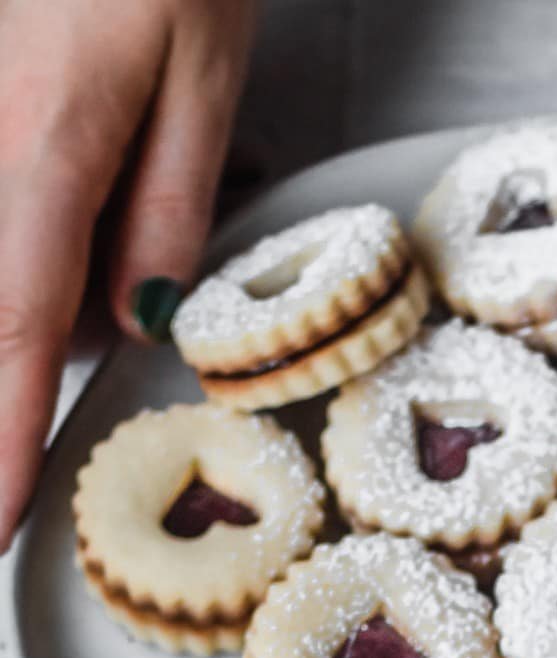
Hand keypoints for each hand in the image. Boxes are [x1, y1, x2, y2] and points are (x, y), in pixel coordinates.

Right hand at [0, 0, 257, 550]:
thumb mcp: (205, 72)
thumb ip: (165, 210)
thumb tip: (133, 326)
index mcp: (47, 145)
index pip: (12, 328)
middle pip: (2, 294)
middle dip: (30, 348)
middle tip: (75, 355)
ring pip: (0, 253)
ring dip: (44, 275)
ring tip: (115, 169)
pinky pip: (1, 197)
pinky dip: (34, 223)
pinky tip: (83, 169)